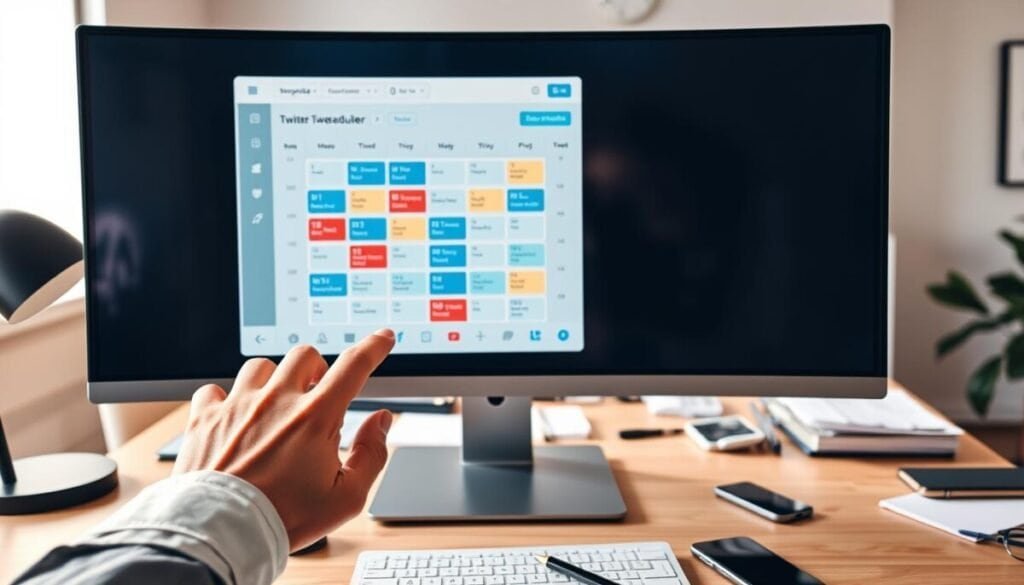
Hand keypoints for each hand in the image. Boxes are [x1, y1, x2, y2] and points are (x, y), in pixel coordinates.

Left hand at [173, 329, 395, 550]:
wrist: (222, 534)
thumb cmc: (283, 517)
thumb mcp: (346, 497)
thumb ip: (371, 455)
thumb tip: (381, 422)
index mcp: (315, 418)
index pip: (354, 366)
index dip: (373, 347)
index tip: (382, 338)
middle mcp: (277, 402)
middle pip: (305, 355)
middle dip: (316, 369)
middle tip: (315, 393)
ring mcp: (238, 406)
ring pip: (261, 366)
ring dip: (273, 379)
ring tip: (274, 404)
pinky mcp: (206, 419)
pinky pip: (214, 390)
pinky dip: (225, 399)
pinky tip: (232, 416)